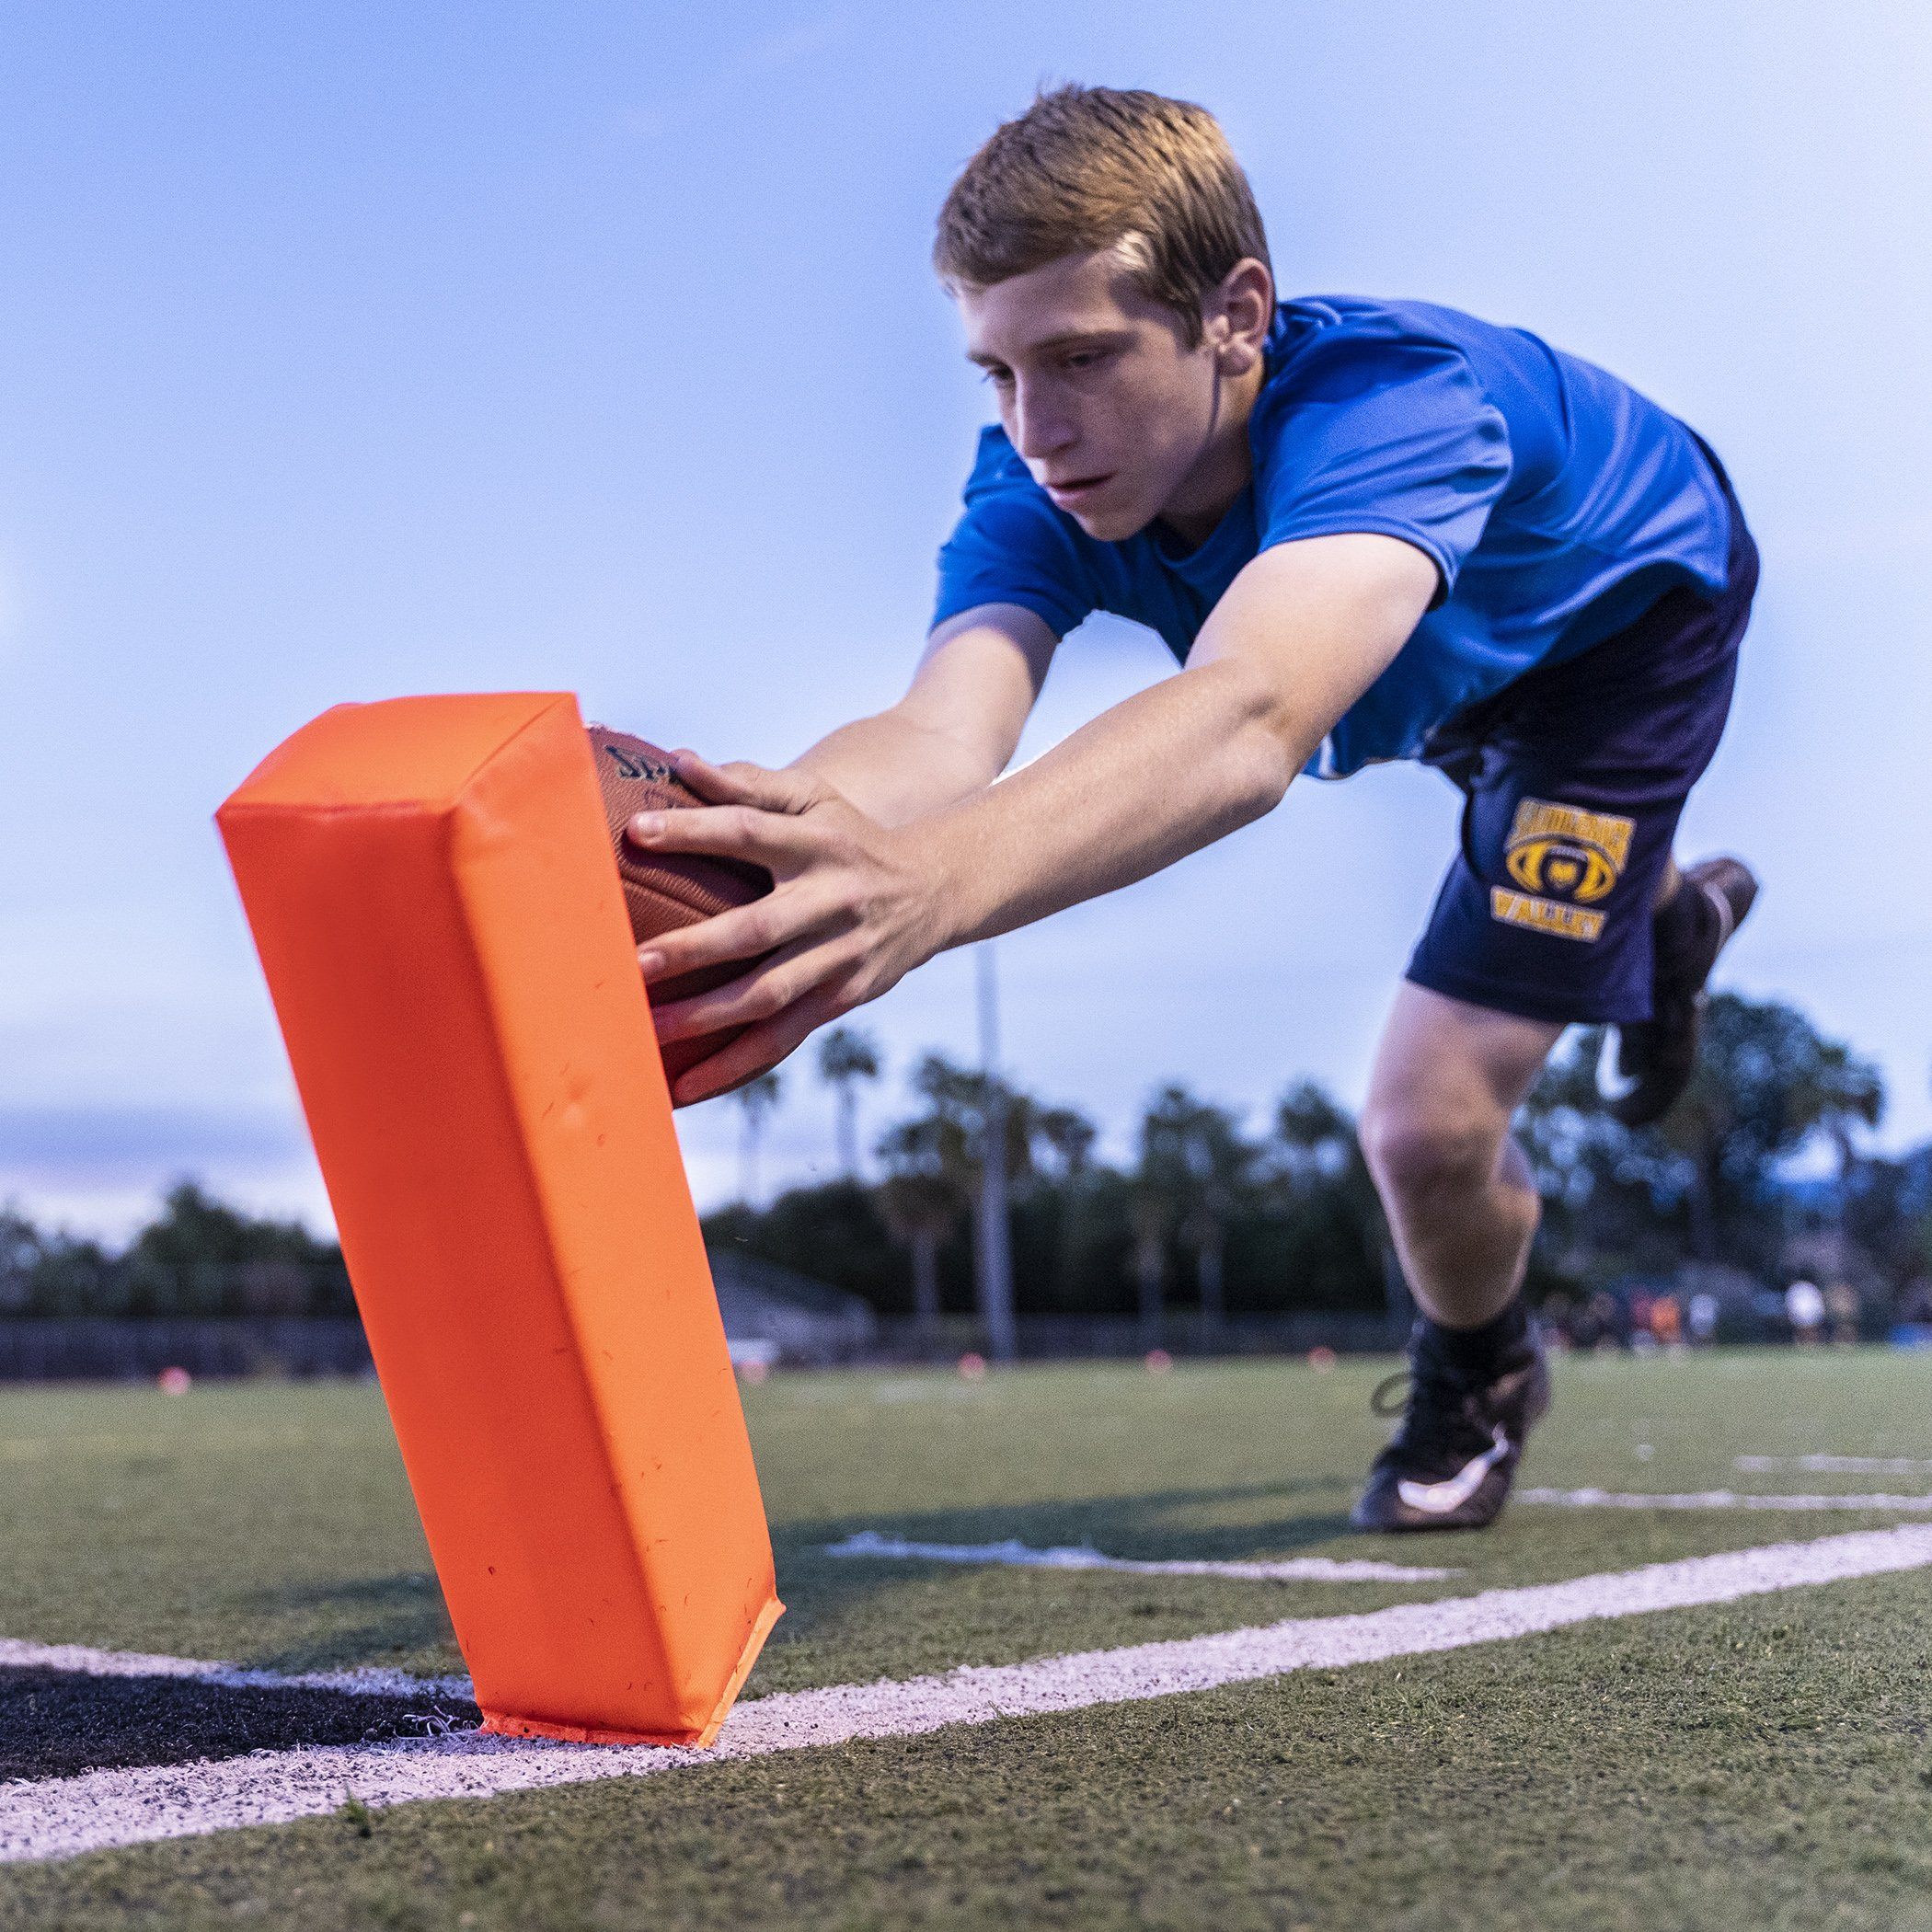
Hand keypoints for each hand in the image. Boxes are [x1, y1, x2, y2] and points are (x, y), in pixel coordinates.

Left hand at [627, 752, 946, 1104]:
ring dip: (707, 1017)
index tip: (636, 832)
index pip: (750, 831)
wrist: (933, 891)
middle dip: (694, 949)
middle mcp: (832, 901)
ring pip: (769, 996)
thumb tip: (678, 761)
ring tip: (647, 1030)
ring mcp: (840, 956)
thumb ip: (748, 782)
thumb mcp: (814, 799)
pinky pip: (782, 1039)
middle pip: (758, 929)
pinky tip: (686, 1085)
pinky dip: (734, 1066)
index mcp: (817, 844)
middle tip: (632, 964)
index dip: (695, 830)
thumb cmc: (849, 838)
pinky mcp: (842, 1000)